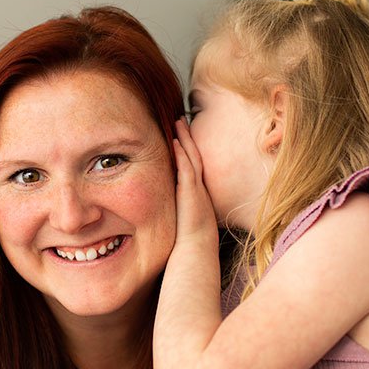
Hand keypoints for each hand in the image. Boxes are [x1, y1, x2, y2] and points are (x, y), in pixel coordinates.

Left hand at [171, 118, 218, 252]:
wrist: (196, 249)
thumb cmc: (190, 239)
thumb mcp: (184, 218)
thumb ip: (179, 207)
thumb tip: (168, 205)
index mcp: (198, 192)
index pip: (193, 164)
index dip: (189, 148)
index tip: (182, 135)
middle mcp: (200, 187)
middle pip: (194, 155)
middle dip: (188, 137)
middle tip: (181, 120)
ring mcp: (197, 189)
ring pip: (192, 158)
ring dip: (185, 139)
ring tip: (179, 122)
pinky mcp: (191, 193)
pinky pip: (187, 169)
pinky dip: (182, 155)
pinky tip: (176, 142)